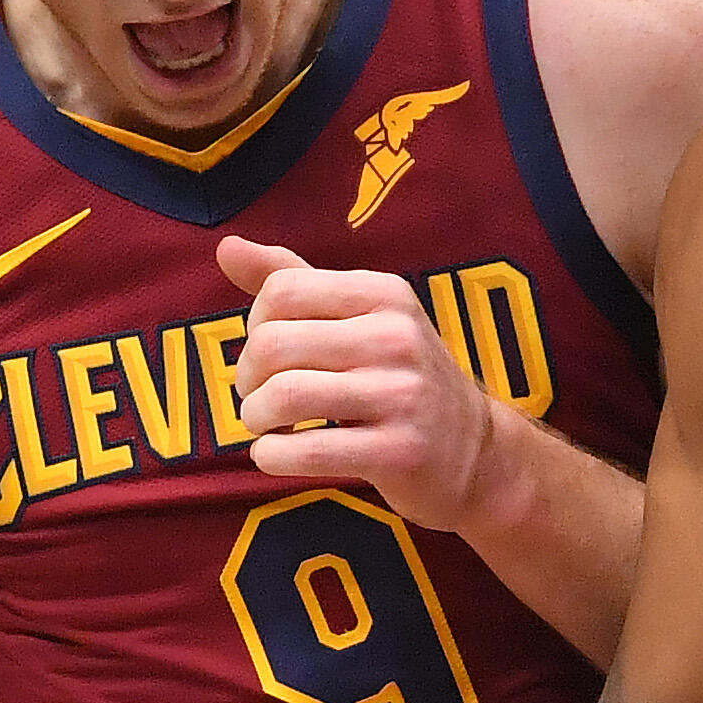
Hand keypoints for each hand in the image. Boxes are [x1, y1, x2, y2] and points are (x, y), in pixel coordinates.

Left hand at [219, 237, 517, 534]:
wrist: (476, 452)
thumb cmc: (398, 378)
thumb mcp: (359, 318)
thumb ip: (293, 281)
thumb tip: (226, 247)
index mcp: (384, 294)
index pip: (281, 291)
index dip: (254, 326)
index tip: (268, 354)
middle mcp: (397, 337)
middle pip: (274, 344)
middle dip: (247, 378)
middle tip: (257, 397)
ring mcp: (402, 395)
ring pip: (285, 396)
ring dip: (255, 418)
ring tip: (266, 425)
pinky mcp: (400, 451)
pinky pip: (307, 450)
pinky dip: (271, 455)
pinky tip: (275, 453)